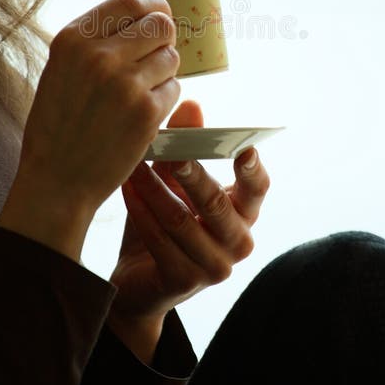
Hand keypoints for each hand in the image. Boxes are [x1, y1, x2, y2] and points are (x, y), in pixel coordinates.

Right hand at [0, 0, 180, 260]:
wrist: (57, 181)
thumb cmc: (58, 125)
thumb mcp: (61, 70)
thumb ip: (96, 41)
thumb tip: (144, 15)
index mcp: (73, 40)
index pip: (130, 1)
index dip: (153, 6)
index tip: (160, 15)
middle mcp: (100, 55)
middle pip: (160, 25)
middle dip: (164, 40)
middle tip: (155, 58)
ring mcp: (125, 83)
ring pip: (171, 58)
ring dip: (163, 73)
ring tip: (139, 94)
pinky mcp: (147, 112)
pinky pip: (175, 89)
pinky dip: (164, 100)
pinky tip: (141, 115)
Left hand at [107, 99, 269, 360]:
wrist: (139, 280)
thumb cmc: (165, 220)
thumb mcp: (175, 181)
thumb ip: (186, 147)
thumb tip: (191, 104)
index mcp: (244, 213)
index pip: (258, 188)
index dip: (253, 168)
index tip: (245, 146)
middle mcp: (238, 241)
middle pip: (216, 203)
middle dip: (193, 174)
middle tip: (174, 152)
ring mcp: (214, 266)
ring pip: (182, 221)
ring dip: (154, 190)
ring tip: (133, 165)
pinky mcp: (184, 281)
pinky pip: (160, 242)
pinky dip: (141, 212)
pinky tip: (126, 190)